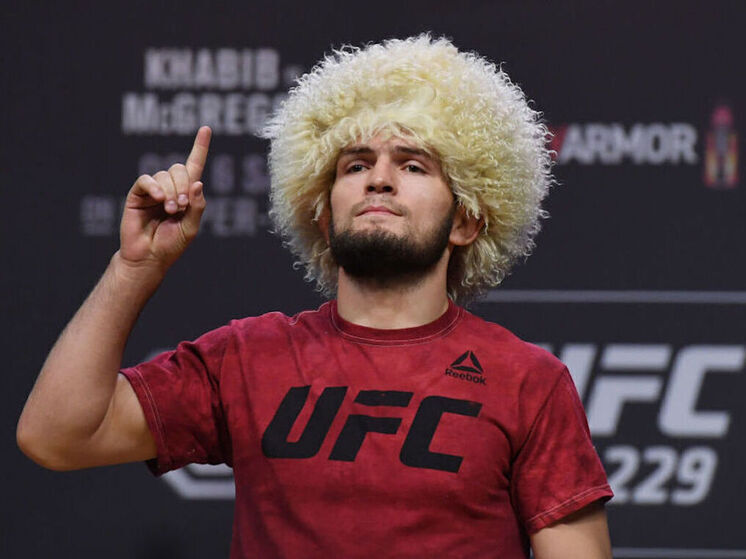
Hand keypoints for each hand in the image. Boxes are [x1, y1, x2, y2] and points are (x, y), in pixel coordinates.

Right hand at [119, 126, 210, 272]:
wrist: (148, 257)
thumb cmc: (170, 245)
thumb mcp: (191, 228)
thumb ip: (197, 207)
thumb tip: (198, 182)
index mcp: (186, 193)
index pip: (194, 165)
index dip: (200, 147)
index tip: (206, 129)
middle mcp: (170, 188)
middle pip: (179, 169)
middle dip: (183, 186)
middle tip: (181, 207)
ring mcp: (153, 190)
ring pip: (164, 175)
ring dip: (171, 193)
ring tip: (169, 211)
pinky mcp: (137, 194)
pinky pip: (146, 180)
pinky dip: (154, 187)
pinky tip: (159, 199)